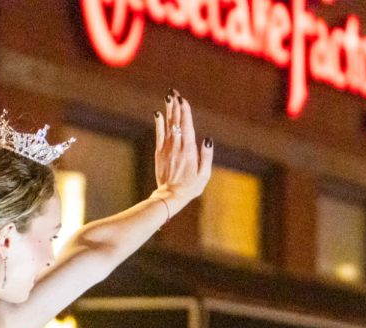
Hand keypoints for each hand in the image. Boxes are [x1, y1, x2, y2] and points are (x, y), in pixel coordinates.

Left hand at [153, 90, 212, 204]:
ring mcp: (167, 150)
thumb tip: (207, 139)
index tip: (182, 100)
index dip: (184, 112)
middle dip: (176, 107)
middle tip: (174, 92)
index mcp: (189, 151)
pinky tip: (158, 113)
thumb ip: (206, 156)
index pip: (186, 127)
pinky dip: (159, 124)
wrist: (170, 197)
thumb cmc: (190, 187)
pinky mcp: (160, 153)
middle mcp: (177, 147)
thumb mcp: (204, 175)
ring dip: (169, 111)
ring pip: (168, 126)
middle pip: (176, 123)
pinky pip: (159, 135)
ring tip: (169, 97)